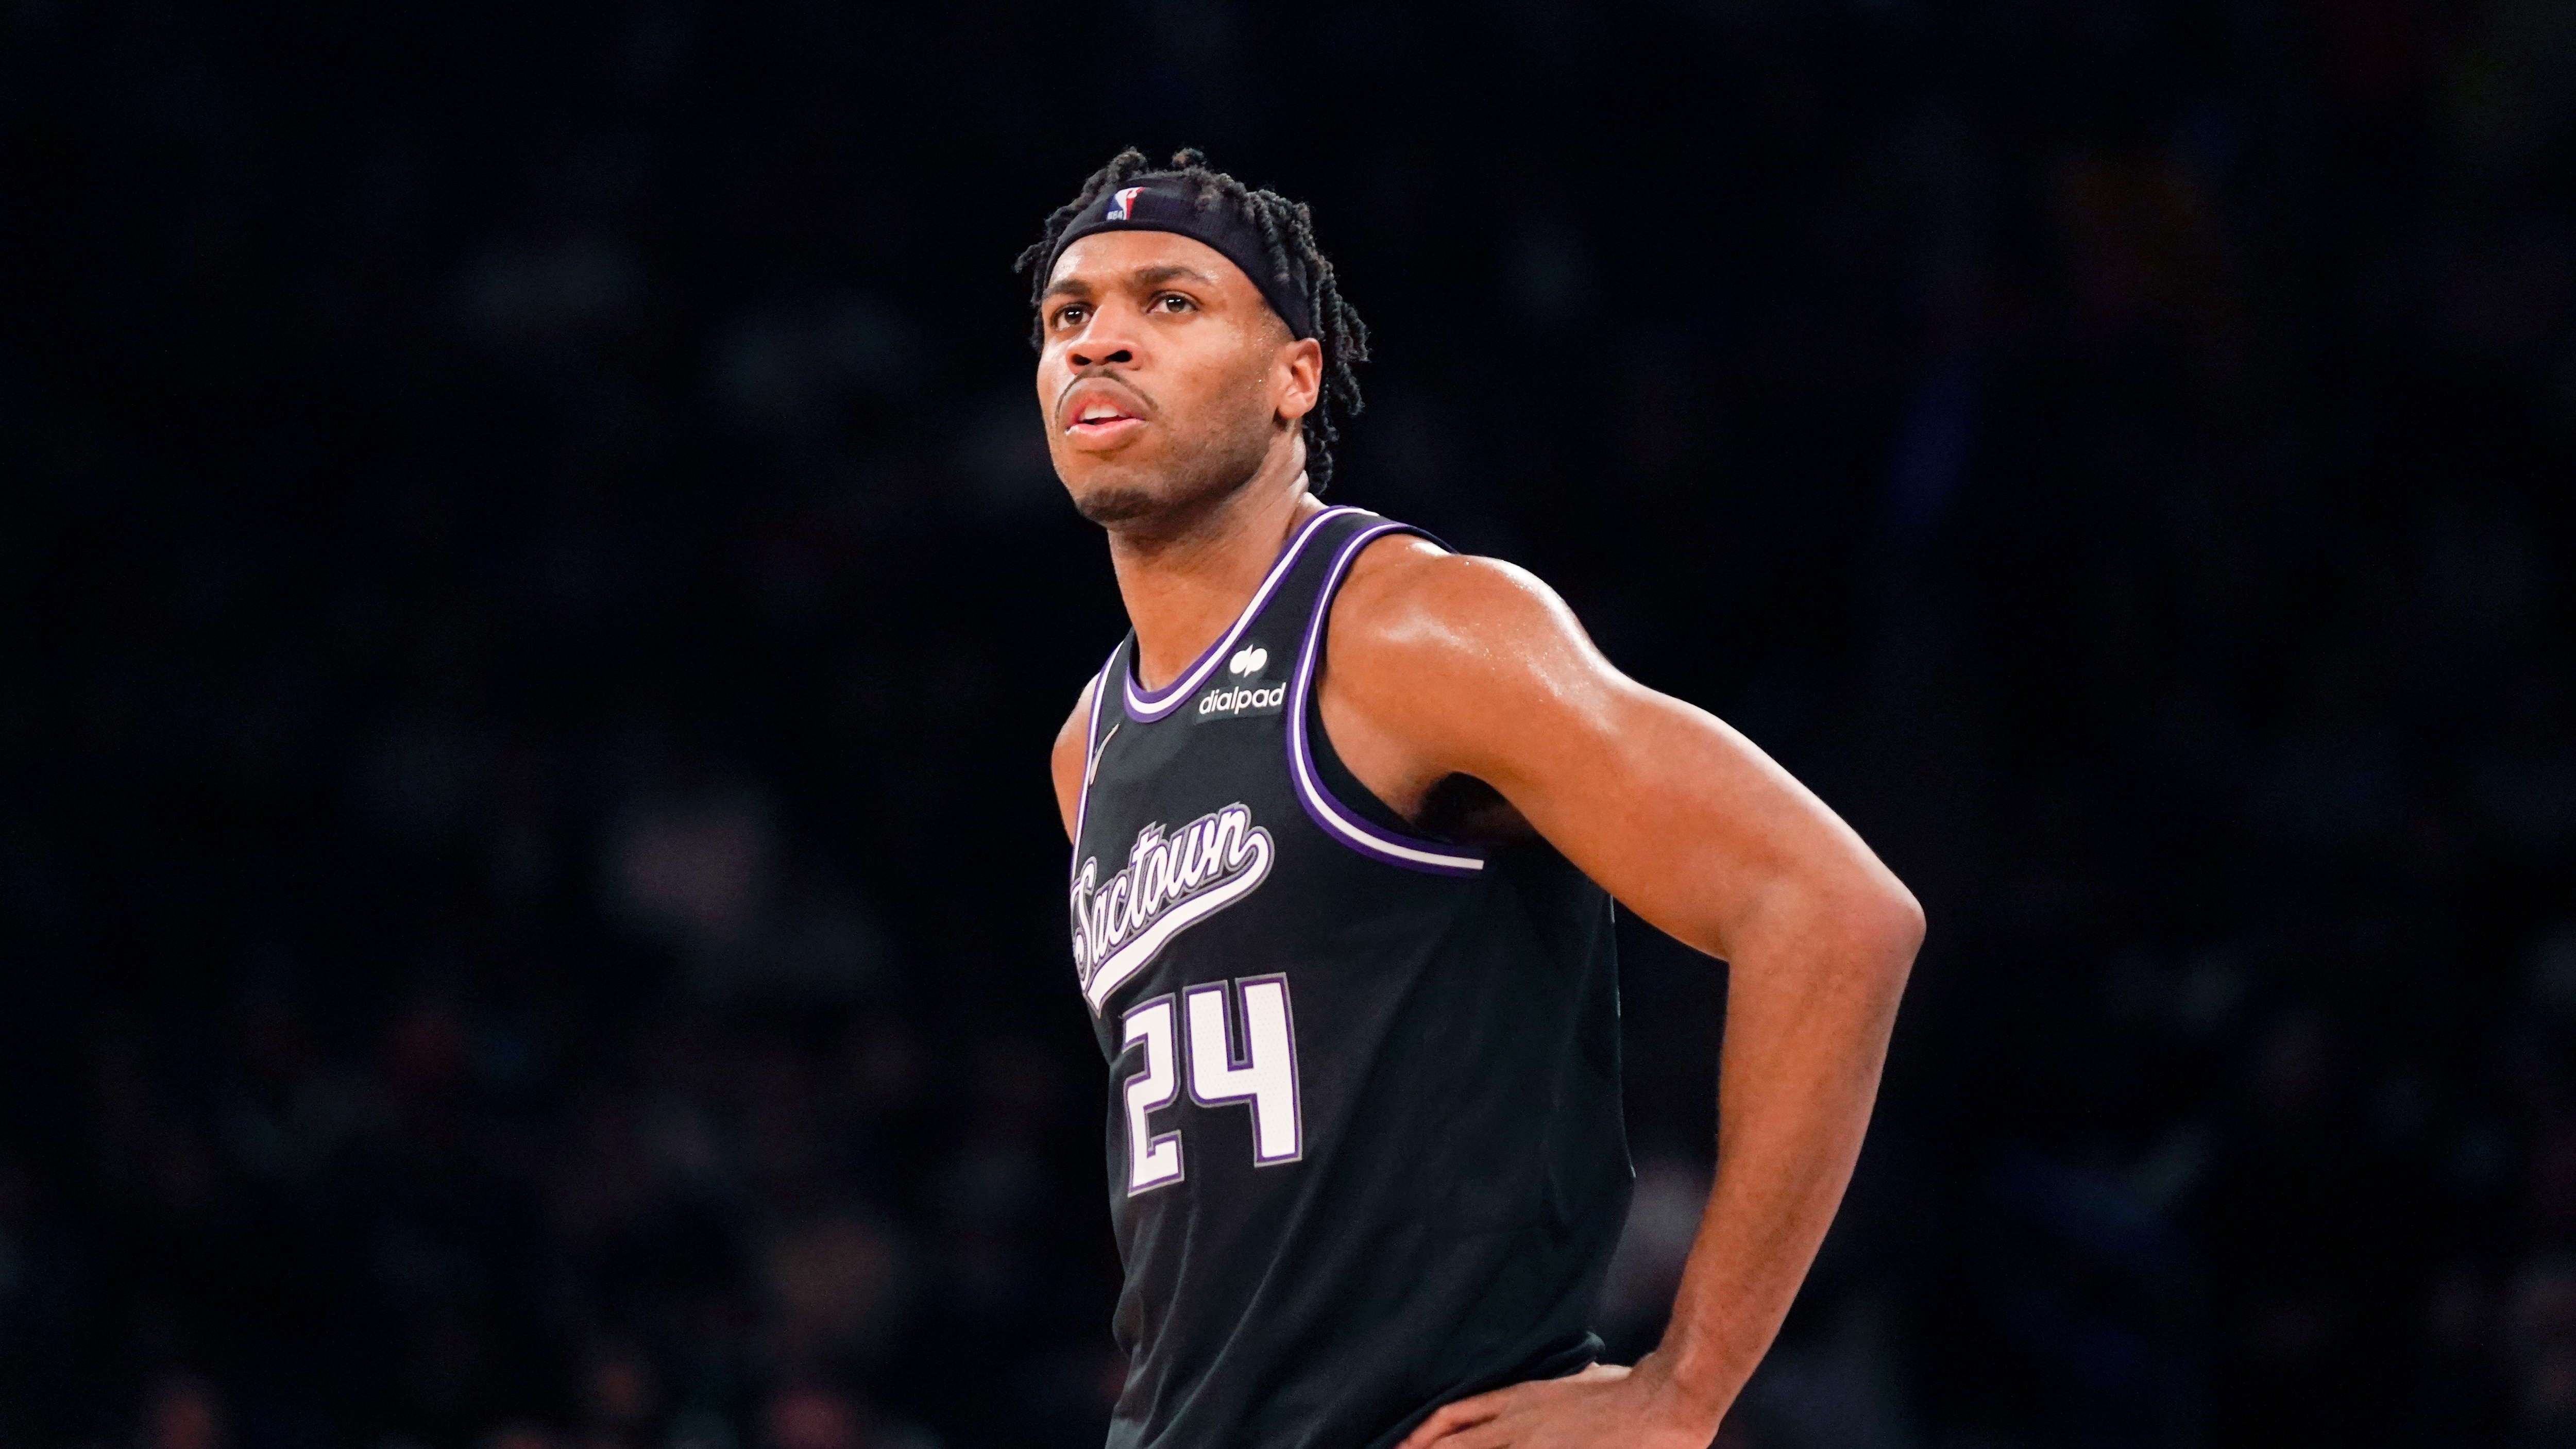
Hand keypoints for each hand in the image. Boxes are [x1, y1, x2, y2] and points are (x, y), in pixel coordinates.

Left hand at [1393, 1353, 1725, 1448]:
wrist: (1663, 1400)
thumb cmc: (1629, 1390)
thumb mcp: (1580, 1379)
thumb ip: (1555, 1391)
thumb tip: (1555, 1390)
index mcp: (1522, 1399)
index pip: (1455, 1414)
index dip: (1424, 1434)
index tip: (1403, 1447)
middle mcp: (1518, 1424)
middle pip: (1453, 1443)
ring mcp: (1533, 1446)